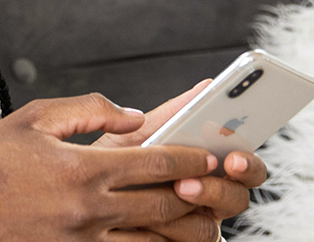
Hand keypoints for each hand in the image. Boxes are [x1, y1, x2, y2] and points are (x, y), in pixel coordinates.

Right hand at [0, 93, 218, 241]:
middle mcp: (89, 210)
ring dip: (185, 227)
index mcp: (81, 169)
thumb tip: (134, 117)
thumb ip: (88, 110)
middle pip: (168, 205)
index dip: (193, 157)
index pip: (158, 163)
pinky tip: (160, 236)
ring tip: (201, 213)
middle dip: (202, 192)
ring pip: (156, 241)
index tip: (211, 152)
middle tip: (219, 181)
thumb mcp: (33, 118)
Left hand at [95, 80, 267, 240]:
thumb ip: (169, 115)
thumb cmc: (104, 161)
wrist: (66, 195)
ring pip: (210, 228)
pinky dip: (170, 235)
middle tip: (193, 180)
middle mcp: (202, 199)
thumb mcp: (134, 135)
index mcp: (201, 168)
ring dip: (193, 210)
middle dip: (220, 188)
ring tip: (173, 191)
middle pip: (237, 199)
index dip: (247, 163)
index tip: (233, 157)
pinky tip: (146, 220)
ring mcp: (187, 227)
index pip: (242, 166)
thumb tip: (206, 86)